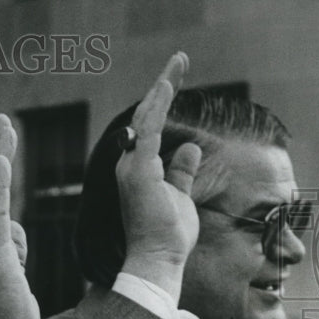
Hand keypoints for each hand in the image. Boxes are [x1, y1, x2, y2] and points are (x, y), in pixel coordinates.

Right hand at [118, 52, 201, 302]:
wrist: (158, 258)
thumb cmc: (168, 234)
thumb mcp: (180, 196)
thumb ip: (182, 171)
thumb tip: (189, 146)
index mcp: (137, 170)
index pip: (148, 128)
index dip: (161, 102)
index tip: (173, 79)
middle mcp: (129, 164)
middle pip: (145, 116)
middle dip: (162, 86)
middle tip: (179, 60)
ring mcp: (132, 166)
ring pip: (145, 117)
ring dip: (162, 88)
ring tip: (177, 64)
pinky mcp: (140, 170)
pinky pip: (149, 129)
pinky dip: (158, 106)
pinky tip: (167, 86)